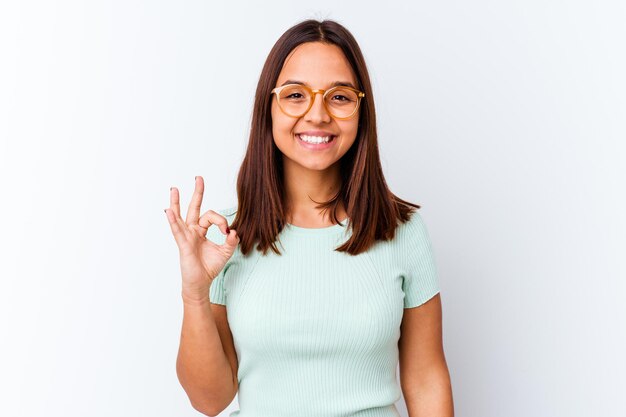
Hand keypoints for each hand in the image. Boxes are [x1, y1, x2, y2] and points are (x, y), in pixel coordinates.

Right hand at [164, 176, 238, 301]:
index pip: (211, 217)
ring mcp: (186, 236)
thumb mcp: (225, 252)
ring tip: (174, 189)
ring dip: (177, 202)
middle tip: (199, 178)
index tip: (227, 231)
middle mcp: (192, 231)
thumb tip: (234, 231)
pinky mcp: (183, 244)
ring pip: (181, 216)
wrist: (201, 283)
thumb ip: (231, 241)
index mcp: (201, 231)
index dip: (221, 221)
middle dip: (197, 193)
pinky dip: (173, 220)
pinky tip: (169, 210)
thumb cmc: (209, 267)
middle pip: (194, 208)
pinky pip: (177, 230)